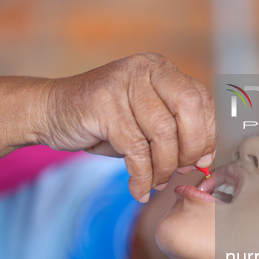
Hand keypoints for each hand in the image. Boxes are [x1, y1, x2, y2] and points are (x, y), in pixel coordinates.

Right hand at [38, 53, 214, 202]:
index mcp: (161, 70)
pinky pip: (135, 148)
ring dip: (163, 167)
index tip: (202, 160)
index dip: (208, 134)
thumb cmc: (106, 121)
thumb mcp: (146, 121)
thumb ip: (176, 132)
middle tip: (181, 171)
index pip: (201, 99)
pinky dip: (141, 176)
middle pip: (188, 108)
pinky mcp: (103, 103)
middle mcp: (145, 69)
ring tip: (156, 182)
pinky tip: (138, 189)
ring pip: (162, 132)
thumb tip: (206, 158)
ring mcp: (123, 82)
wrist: (51, 111)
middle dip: (191, 147)